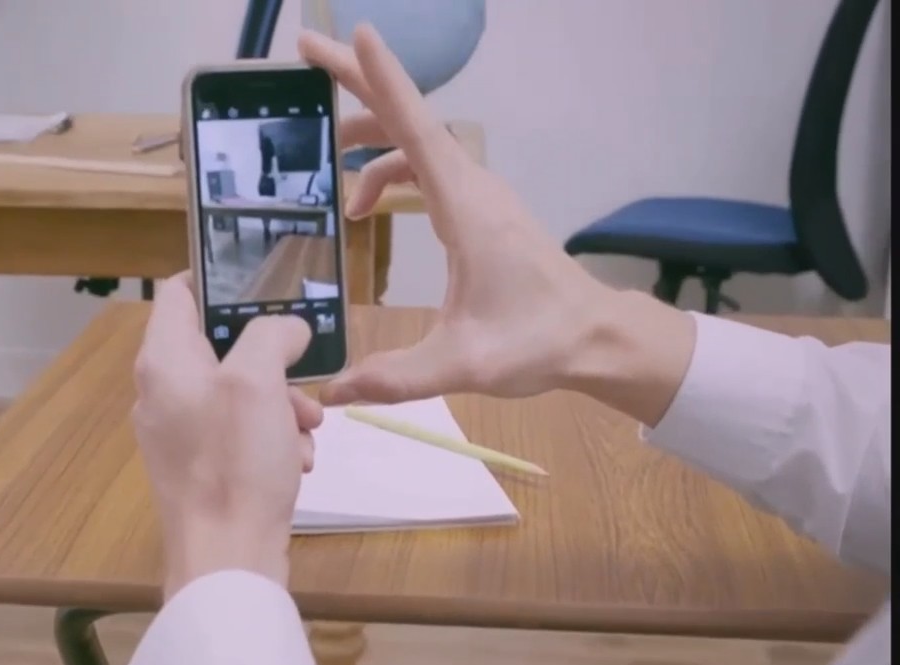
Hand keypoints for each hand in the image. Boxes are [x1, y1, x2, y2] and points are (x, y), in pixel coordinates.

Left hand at [132, 273, 323, 598]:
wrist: (228, 560)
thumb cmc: (235, 463)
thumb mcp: (258, 381)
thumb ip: (271, 335)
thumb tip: (287, 329)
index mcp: (163, 361)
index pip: (179, 292)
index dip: (219, 278)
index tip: (266, 282)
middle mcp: (162, 392)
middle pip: (219, 345)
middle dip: (271, 356)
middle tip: (305, 368)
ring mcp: (178, 434)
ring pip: (238, 392)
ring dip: (281, 401)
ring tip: (309, 426)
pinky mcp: (199, 469)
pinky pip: (239, 433)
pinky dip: (272, 438)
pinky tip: (297, 461)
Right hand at [299, 26, 691, 418]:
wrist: (594, 337)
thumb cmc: (537, 342)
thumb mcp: (463, 363)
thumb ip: (395, 377)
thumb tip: (331, 391)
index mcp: (466, 207)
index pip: (418, 131)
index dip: (384, 82)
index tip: (356, 35)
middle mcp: (471, 186)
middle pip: (407, 118)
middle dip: (357, 83)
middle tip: (307, 51)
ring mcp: (477, 192)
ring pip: (414, 141)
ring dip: (368, 139)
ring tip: (326, 164)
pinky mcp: (478, 207)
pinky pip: (424, 167)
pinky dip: (388, 172)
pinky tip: (366, 210)